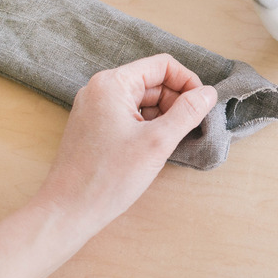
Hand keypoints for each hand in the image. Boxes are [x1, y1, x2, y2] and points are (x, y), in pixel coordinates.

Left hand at [34, 54, 217, 230]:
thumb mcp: (157, 142)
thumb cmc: (109, 178)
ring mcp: (95, 108)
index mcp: (112, 84)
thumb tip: (209, 93)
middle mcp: (100, 89)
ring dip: (164, 115)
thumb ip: (187, 112)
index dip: (188, 82)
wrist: (68, 211)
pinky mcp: (95, 126)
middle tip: (190, 127)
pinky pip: (130, 114)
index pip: (162, 65)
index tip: (203, 105)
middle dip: (177, 101)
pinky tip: (156, 146)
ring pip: (143, 99)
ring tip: (173, 140)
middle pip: (153, 81)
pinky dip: (149, 125)